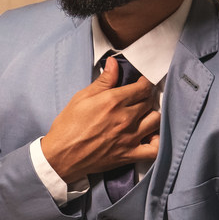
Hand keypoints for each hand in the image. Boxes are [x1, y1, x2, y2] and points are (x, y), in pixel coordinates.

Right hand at [40, 57, 159, 183]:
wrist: (61, 156)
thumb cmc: (68, 126)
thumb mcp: (81, 98)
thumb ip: (103, 81)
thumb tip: (114, 62)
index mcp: (113, 101)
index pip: (143, 87)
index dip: (144, 83)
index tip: (141, 83)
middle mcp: (125, 118)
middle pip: (149, 102)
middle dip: (145, 98)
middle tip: (138, 99)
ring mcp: (129, 138)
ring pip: (155, 121)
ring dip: (151, 116)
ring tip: (143, 116)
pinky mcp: (129, 155)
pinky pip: (154, 149)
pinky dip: (157, 142)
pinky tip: (150, 137)